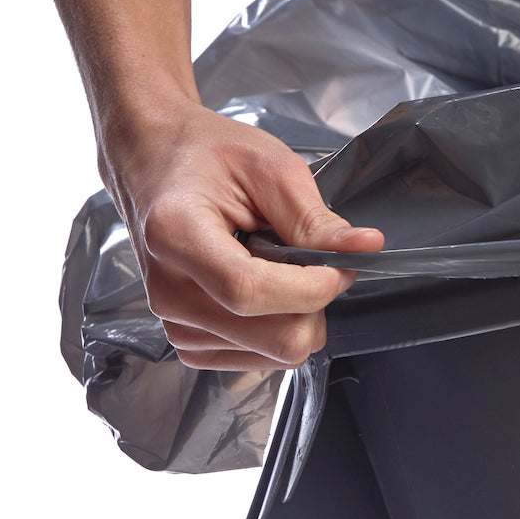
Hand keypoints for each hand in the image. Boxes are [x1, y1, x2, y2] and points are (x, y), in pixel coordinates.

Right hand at [99, 100, 383, 369]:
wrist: (154, 163)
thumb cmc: (206, 158)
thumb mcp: (269, 168)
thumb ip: (315, 218)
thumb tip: (365, 247)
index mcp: (176, 237)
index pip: (253, 293)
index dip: (312, 289)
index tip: (340, 267)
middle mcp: (169, 293)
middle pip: (277, 338)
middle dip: (313, 305)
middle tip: (308, 264)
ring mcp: (177, 325)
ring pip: (277, 354)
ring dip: (295, 315)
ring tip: (271, 268)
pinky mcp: (191, 345)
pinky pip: (261, 360)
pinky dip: (277, 329)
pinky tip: (259, 290)